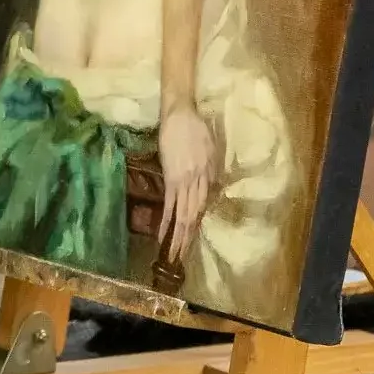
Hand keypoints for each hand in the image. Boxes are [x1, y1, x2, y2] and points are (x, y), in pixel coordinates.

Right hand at [156, 106, 217, 267]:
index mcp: (208, 178)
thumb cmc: (195, 128)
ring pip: (184, 215)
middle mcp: (199, 184)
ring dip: (178, 236)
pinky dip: (167, 221)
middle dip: (187, 239)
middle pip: (194, 217)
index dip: (196, 228)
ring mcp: (186, 182)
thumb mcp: (211, 151)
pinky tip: (163, 234)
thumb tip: (209, 189)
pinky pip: (171, 205)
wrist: (181, 114)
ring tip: (173, 253)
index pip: (202, 209)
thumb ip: (210, 171)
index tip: (190, 243)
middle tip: (181, 259)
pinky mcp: (172, 178)